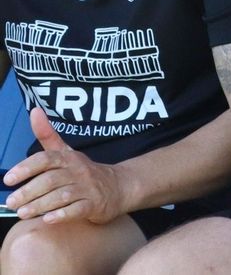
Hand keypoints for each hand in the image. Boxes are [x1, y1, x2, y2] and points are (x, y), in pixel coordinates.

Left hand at [2, 107, 127, 223]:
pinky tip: (49, 219)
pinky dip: (63, 214)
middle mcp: (78, 171)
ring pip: (62, 195)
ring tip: (23, 213)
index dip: (26, 168)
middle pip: (51, 180)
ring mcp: (88, 188)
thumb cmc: (84, 172)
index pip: (46, 159)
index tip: (9, 179)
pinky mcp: (95, 205)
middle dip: (29, 191)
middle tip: (12, 202)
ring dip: (41, 204)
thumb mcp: (66, 152)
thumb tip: (34, 111)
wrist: (119, 187)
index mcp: (68, 158)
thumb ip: (47, 135)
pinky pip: (78, 209)